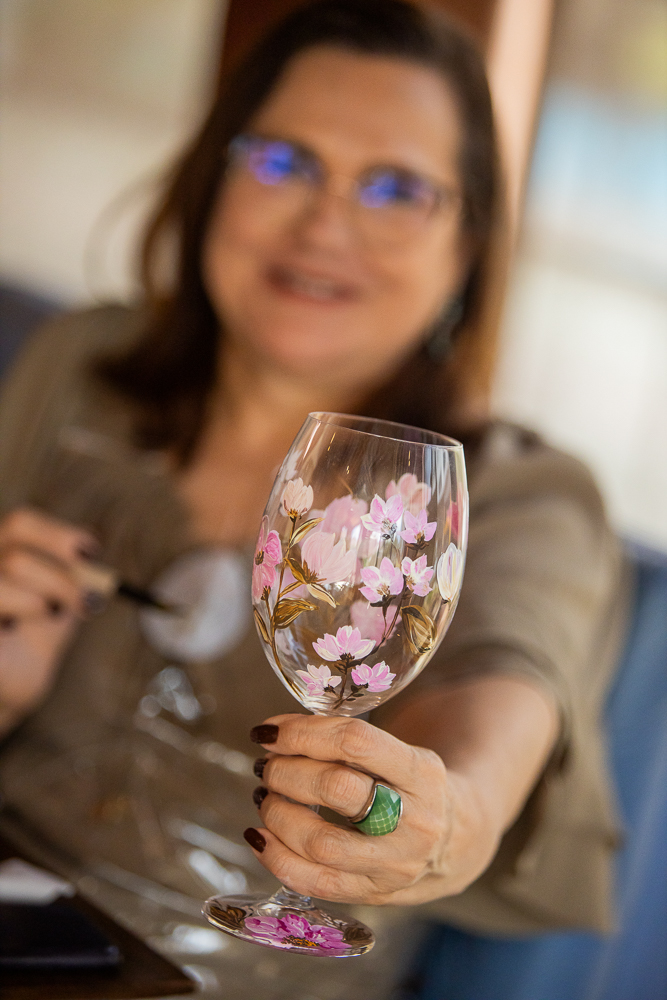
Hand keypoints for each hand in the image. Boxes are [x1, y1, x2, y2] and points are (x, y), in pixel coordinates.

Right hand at [0, 508, 98, 732]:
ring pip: (6, 577)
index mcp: (2, 548)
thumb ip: (73, 571)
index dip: (58, 534)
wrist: (11, 683)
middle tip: (86, 602)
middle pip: (19, 556)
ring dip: (42, 601)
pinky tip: (14, 630)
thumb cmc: (32, 634)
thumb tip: (89, 551)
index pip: (22, 523)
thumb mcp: (60, 595)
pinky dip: (19, 616)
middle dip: (61, 580)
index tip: (92, 552)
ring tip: (49, 616)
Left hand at [247, 713, 498, 905]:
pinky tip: (260, 835)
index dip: (302, 732)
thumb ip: (351, 744)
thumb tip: (278, 733)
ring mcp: (397, 864)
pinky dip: (277, 858)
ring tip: (265, 796)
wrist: (461, 841)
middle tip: (266, 764)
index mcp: (422, 772)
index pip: (355, 741)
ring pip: (320, 842)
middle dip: (286, 772)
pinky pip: (315, 883)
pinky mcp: (376, 894)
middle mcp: (415, 820)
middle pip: (335, 789)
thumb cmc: (415, 786)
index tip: (269, 730)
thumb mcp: (402, 753)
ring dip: (278, 814)